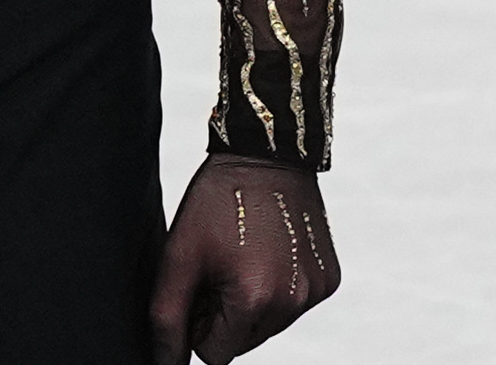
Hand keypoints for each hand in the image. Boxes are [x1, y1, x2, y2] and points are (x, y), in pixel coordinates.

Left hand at [149, 153, 340, 362]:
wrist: (266, 153)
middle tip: (220, 264)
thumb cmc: (218, 198)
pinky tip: (269, 250)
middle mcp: (294, 303)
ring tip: (243, 254)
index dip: (199, 321)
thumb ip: (167, 318)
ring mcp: (316, 291)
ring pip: (269, 325)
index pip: (214, 354)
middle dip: (226, 314)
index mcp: (256, 301)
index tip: (201, 282)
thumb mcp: (179, 256)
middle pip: (244, 342)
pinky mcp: (329, 278)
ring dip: (252, 303)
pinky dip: (278, 288)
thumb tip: (166, 364)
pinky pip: (294, 304)